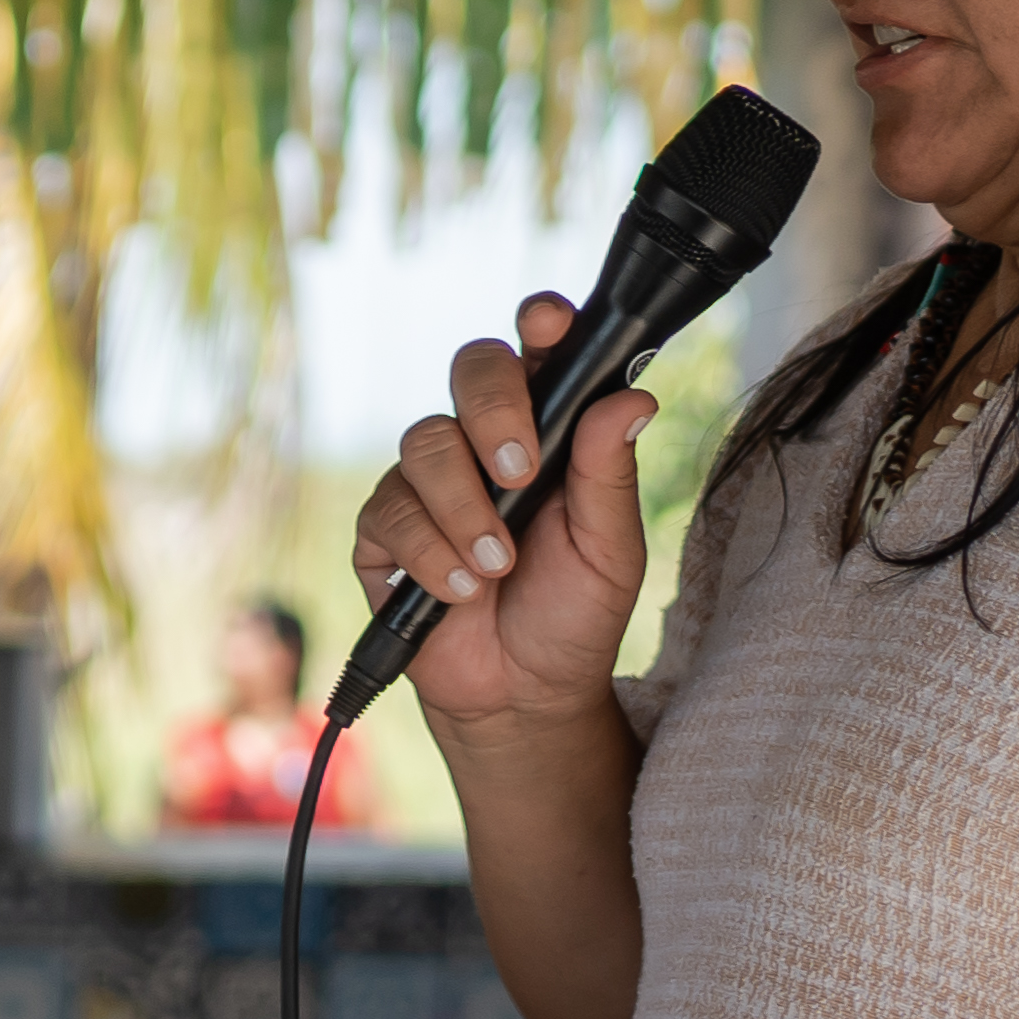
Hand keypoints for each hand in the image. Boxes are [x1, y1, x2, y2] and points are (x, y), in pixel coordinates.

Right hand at [348, 297, 658, 737]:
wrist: (524, 696)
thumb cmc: (574, 615)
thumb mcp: (610, 550)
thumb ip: (610, 474)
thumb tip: (633, 401)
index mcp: (547, 430)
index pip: (538, 353)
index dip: (539, 323)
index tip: (546, 322)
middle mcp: (483, 442)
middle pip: (471, 369)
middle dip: (494, 411)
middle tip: (520, 472)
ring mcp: (428, 483)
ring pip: (425, 444)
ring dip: (465, 510)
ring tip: (497, 568)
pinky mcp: (384, 531)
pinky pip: (390, 512)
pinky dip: (430, 554)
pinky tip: (460, 590)